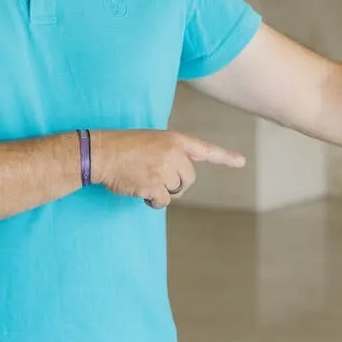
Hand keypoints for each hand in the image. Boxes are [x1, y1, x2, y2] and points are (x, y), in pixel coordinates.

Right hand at [90, 130, 245, 207]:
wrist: (100, 152)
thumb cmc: (122, 147)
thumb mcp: (151, 141)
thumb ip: (170, 153)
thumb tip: (180, 178)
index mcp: (174, 139)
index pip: (205, 149)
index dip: (224, 157)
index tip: (241, 162)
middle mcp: (173, 153)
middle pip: (189, 179)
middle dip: (176, 184)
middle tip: (156, 178)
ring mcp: (164, 169)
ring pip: (175, 191)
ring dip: (161, 191)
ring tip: (142, 178)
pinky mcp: (154, 185)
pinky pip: (163, 201)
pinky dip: (152, 200)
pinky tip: (139, 189)